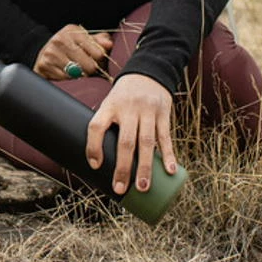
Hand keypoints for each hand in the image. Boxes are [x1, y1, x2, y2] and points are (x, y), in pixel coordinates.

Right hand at [33, 24, 112, 79]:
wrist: (45, 51)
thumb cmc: (71, 46)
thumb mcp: (85, 39)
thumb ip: (100, 41)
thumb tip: (109, 44)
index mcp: (73, 31)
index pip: (98, 52)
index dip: (101, 60)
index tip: (99, 61)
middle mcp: (59, 40)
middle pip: (89, 66)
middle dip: (91, 70)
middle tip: (89, 69)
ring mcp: (50, 53)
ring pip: (77, 74)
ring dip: (80, 75)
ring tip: (78, 70)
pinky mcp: (43, 65)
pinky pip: (65, 79)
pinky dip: (68, 79)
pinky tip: (67, 73)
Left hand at [85, 74, 176, 194]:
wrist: (148, 72)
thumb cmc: (124, 97)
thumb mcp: (110, 104)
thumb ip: (107, 126)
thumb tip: (99, 161)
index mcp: (109, 106)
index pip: (96, 126)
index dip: (93, 146)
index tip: (95, 166)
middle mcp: (128, 108)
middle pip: (125, 141)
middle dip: (123, 168)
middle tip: (120, 189)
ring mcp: (147, 111)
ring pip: (146, 142)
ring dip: (145, 167)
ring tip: (143, 187)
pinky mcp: (163, 114)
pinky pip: (165, 137)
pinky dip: (168, 155)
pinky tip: (169, 171)